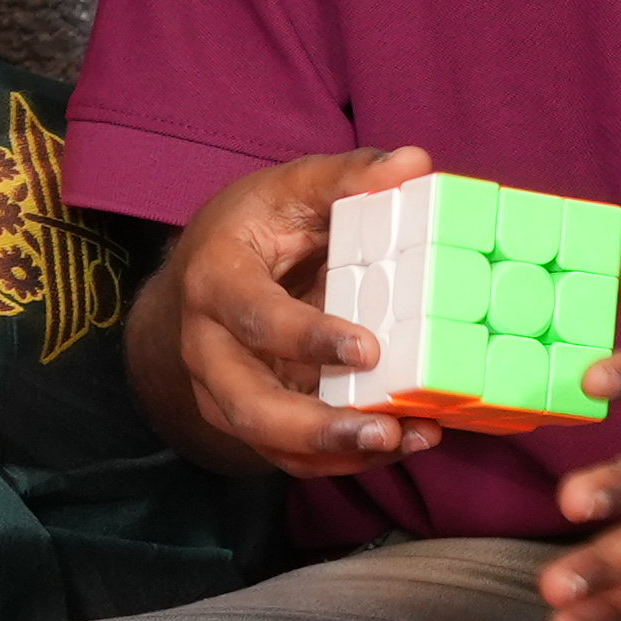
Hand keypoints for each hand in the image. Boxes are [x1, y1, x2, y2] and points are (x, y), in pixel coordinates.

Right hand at [139, 144, 427, 478]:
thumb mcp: (293, 188)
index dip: (307, 338)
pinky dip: (343, 458)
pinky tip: (399, 442)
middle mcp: (208, 347)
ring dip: (337, 452)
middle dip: (317, 427)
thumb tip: (413, 163)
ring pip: (271, 442)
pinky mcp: (252, 417)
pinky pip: (292, 454)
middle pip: (249, 407)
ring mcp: (224, 391)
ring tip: (403, 440)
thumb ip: (349, 176)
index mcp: (214, 281)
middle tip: (383, 428)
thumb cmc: (256, 225)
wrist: (206, 270)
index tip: (367, 349)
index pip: (254, 318)